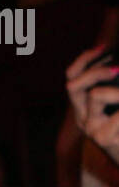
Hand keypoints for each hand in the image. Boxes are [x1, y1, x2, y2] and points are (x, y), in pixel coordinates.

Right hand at [65, 45, 118, 168]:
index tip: (105, 48)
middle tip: (117, 68)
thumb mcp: (114, 97)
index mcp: (83, 105)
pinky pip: (116, 112)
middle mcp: (82, 117)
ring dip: (114, 90)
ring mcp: (91, 128)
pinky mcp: (103, 138)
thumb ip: (109, 80)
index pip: (71, 75)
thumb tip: (111, 59)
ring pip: (94, 95)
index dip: (84, 60)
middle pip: (73, 85)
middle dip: (94, 72)